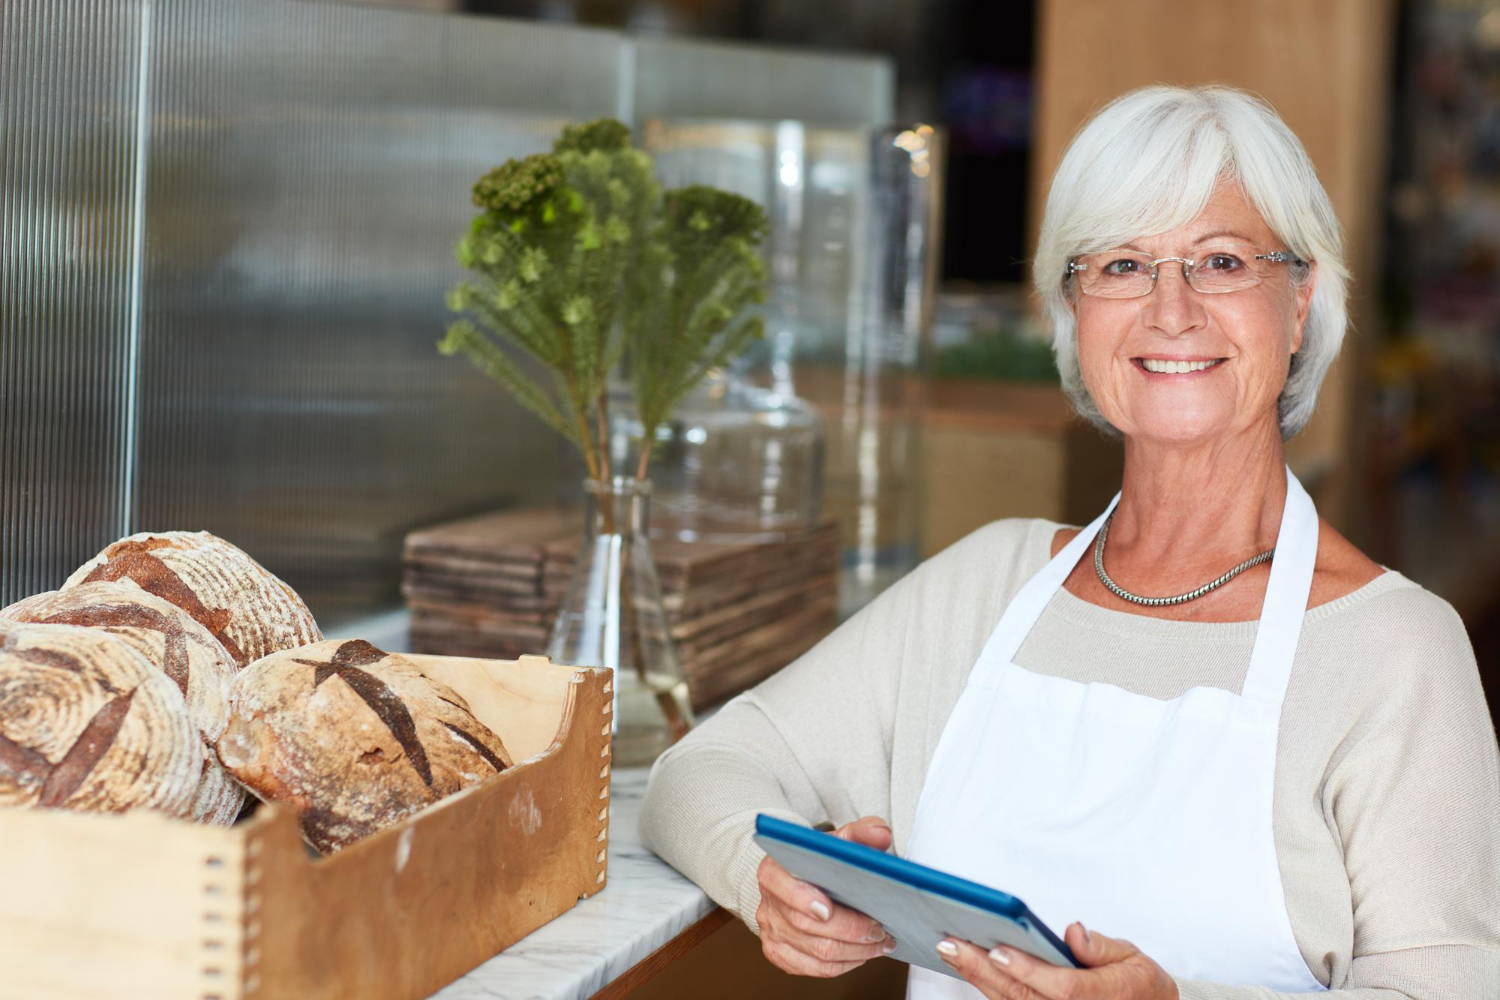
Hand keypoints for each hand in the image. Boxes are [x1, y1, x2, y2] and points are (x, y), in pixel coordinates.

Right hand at [755, 815, 899, 976]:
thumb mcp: (836, 840)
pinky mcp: (780, 953)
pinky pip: (815, 969)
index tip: (828, 908)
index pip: (779, 884)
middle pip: (805, 925)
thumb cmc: (818, 861)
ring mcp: (772, 931)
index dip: (801, 899)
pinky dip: (845, 964)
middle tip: (879, 929)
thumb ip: (859, 833)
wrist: (796, 880)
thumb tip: (881, 834)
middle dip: (848, 930)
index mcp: (774, 869)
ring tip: (880, 943)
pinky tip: (862, 954)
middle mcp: (769, 903)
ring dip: (855, 951)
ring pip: (816, 952)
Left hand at [935, 921, 1177, 999]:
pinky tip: (968, 966)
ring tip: (950, 950)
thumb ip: (1103, 947)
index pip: (1063, 987)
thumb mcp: (1134, 958)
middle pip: (1025, 998)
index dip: (1029, 970)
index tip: (998, 950)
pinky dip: (988, 987)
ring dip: (978, 978)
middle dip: (985, 970)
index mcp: (1107, 996)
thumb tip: (1073, 932)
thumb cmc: (1138, 983)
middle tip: (951, 943)